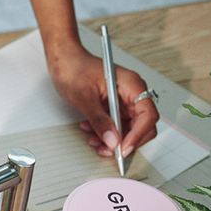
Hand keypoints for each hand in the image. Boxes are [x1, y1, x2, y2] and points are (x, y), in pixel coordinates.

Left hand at [47, 41, 158, 159]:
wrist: (63, 60)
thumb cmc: (74, 70)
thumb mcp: (85, 98)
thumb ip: (99, 120)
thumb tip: (113, 141)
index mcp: (132, 85)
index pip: (147, 114)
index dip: (138, 134)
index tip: (123, 148)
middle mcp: (132, 92)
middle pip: (142, 124)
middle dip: (126, 140)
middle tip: (107, 151)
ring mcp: (123, 99)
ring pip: (128, 127)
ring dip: (113, 139)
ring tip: (93, 141)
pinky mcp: (113, 105)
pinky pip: (116, 124)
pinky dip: (105, 131)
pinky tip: (89, 130)